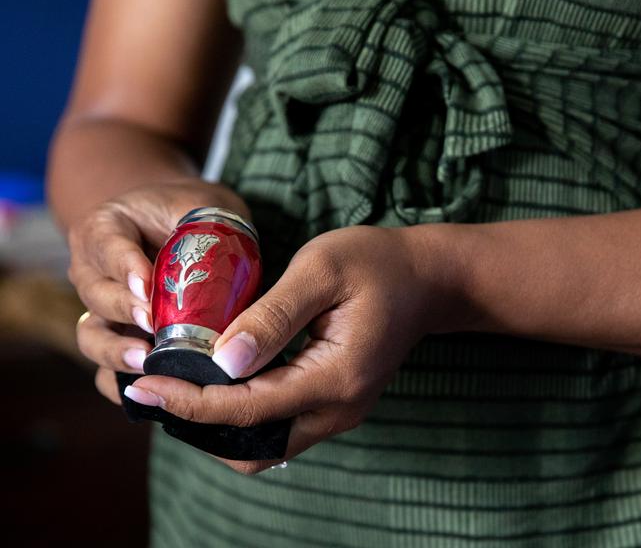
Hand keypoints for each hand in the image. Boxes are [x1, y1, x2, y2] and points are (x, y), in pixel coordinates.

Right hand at [70, 177, 250, 387]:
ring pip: (92, 334)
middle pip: (96, 293)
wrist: (183, 227)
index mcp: (106, 228)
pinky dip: (117, 381)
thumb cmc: (194, 212)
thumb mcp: (203, 205)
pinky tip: (143, 390)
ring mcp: (100, 309)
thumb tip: (226, 275)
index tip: (146, 286)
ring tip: (145, 359)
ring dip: (114, 350)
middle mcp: (93, 269)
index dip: (124, 266)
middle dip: (123, 310)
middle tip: (152, 322)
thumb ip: (208, 227)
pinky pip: (104, 368)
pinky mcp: (116, 339)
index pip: (107, 244)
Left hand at [97, 225, 444, 473]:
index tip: (143, 387)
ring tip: (176, 387)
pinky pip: (279, 429)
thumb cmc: (376, 263)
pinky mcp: (336, 405)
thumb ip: (273, 316)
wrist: (428, 280)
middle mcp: (339, 409)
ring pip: (265, 447)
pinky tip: (215, 384)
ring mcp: (340, 413)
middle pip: (253, 447)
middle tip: (154, 390)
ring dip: (219, 426)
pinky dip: (242, 417)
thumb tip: (222, 360)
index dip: (189, 403)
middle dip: (198, 424)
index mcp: (336, 376)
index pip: (249, 409)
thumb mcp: (321, 270)